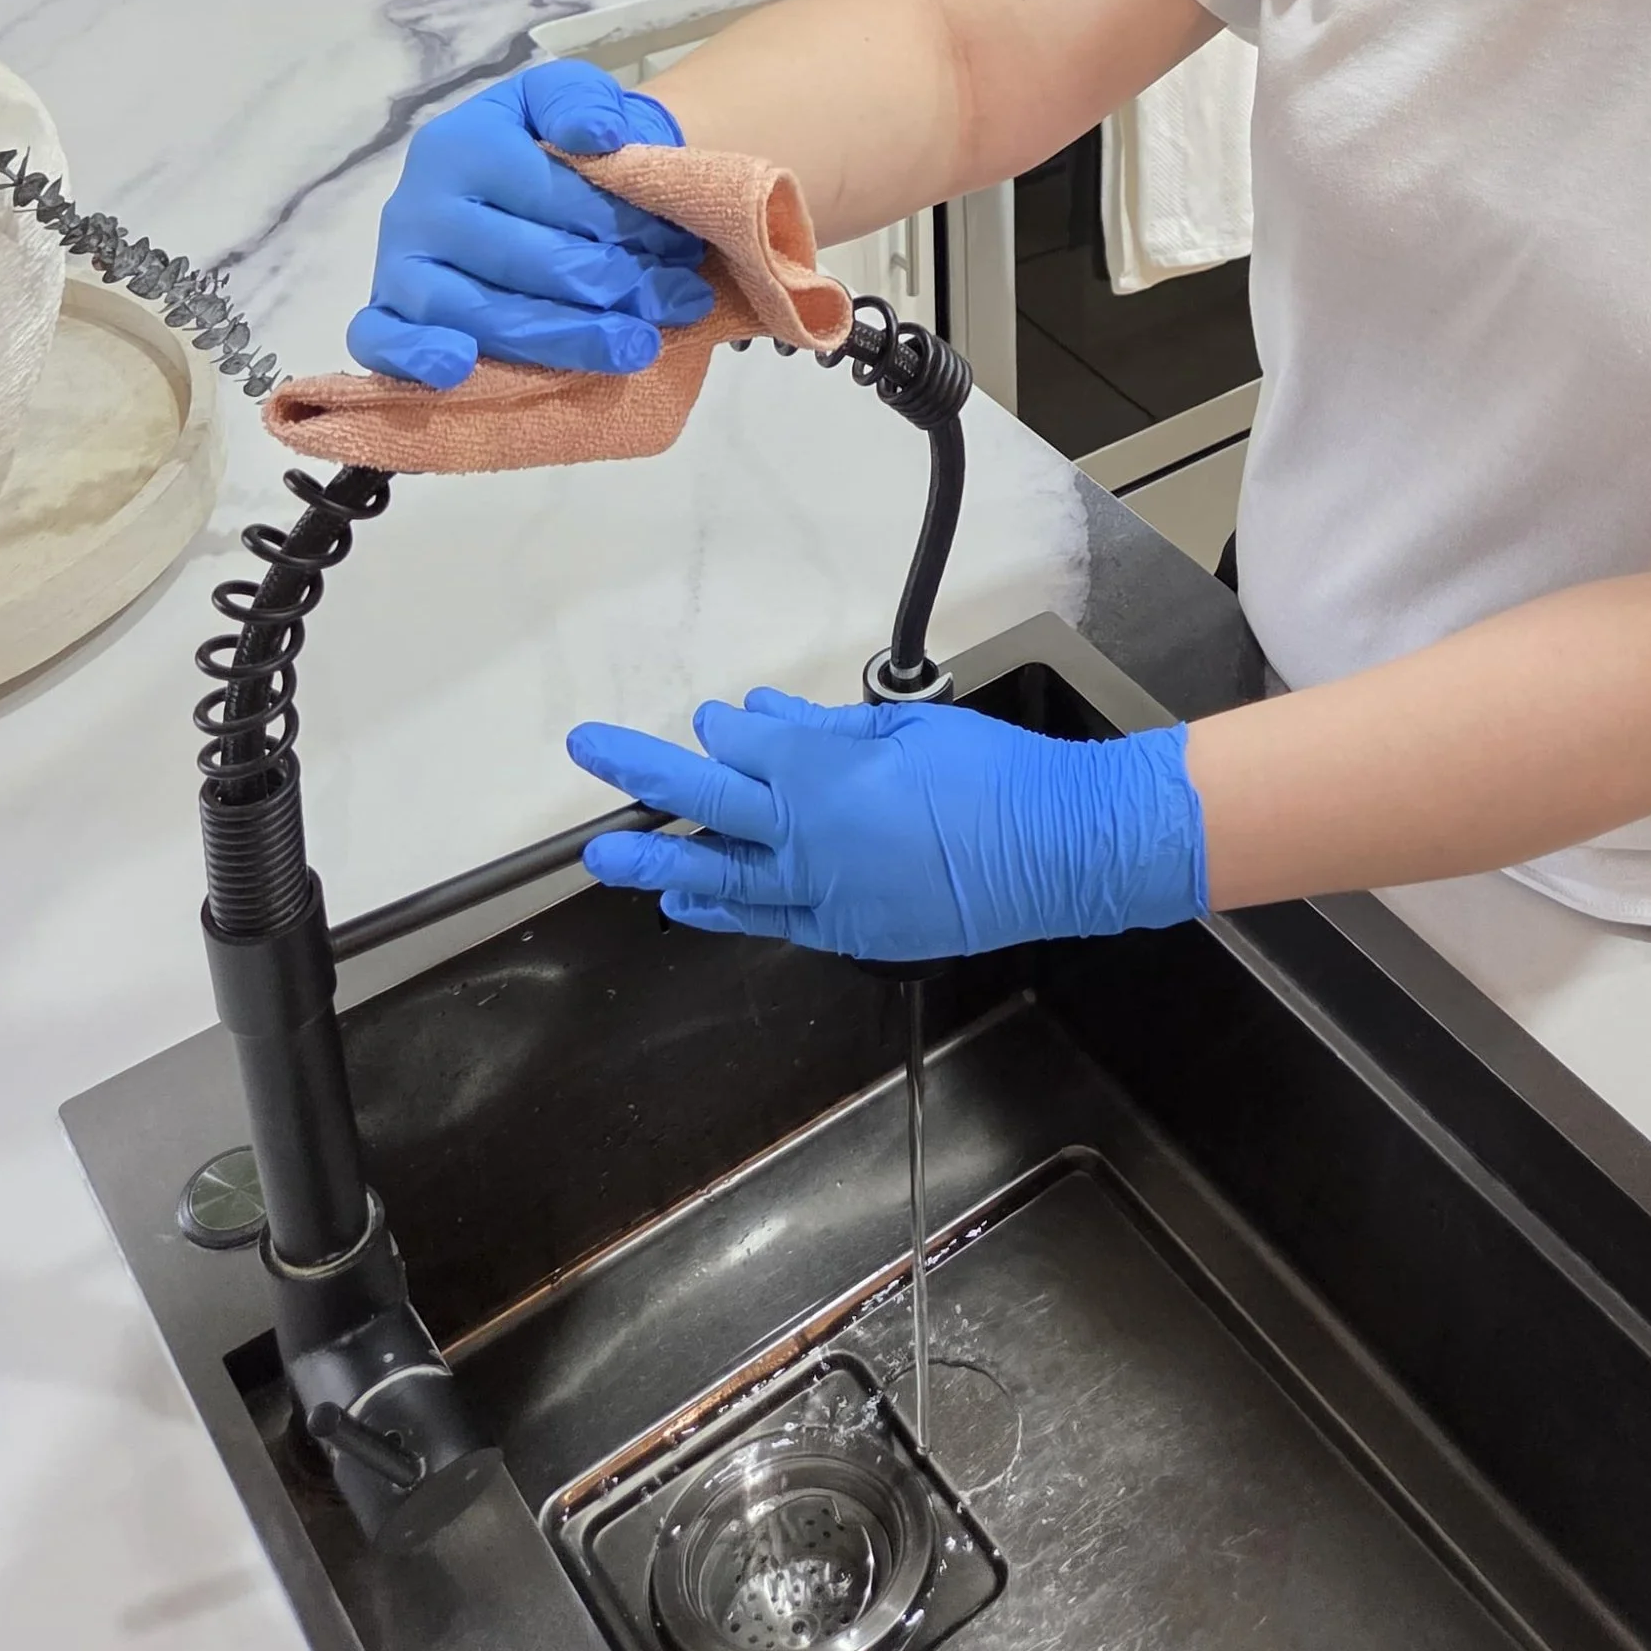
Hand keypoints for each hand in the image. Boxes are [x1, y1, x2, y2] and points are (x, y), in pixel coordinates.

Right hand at [350, 59, 715, 389]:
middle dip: (611, 285)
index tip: (679, 246)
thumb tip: (600, 136)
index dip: (623, 225)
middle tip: (678, 304)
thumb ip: (584, 101)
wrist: (522, 180)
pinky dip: (415, 357)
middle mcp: (419, 203)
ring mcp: (398, 262)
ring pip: (474, 311)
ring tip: (636, 347)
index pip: (549, 194)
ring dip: (562, 336)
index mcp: (462, 144)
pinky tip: (461, 369)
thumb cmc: (553, 142)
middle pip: (521, 259)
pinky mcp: (386, 312)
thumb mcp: (571, 97)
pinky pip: (382, 341)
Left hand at [567, 689, 1207, 962]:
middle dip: (643, 776)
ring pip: (721, 877)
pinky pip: (769, 919)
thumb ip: (825, 729)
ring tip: (603, 858)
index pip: (744, 748)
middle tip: (589, 752)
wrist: (1060, 849)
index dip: (722, 732)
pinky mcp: (849, 932)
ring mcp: (825, 893)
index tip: (712, 721)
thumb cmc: (996, 775)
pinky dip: (721, 909)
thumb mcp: (910, 729)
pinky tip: (688, 899)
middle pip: (706, 805)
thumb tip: (760, 718)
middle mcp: (809, 838)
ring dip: (658, 862)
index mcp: (825, 775)